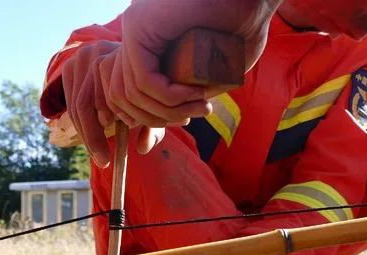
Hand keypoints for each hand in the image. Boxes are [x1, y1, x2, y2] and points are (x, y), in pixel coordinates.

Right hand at [61, 40, 180, 165]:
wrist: (121, 61)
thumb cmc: (144, 89)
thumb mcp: (153, 107)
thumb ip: (153, 127)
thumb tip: (143, 148)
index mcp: (124, 57)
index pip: (111, 96)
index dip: (113, 124)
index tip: (115, 150)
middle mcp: (99, 51)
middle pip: (87, 102)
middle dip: (93, 135)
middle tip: (103, 159)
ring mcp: (81, 57)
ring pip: (77, 105)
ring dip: (87, 131)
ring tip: (99, 151)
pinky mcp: (68, 67)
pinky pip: (70, 102)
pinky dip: (79, 123)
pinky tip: (91, 137)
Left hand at [116, 0, 280, 136]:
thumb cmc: (242, 23)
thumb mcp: (213, 69)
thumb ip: (191, 90)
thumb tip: (172, 117)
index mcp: (145, 42)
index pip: (127, 94)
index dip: (153, 116)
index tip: (188, 117)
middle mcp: (134, 34)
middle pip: (123, 96)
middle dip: (159, 118)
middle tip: (194, 115)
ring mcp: (133, 28)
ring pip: (132, 93)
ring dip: (168, 112)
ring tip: (200, 107)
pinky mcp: (138, 27)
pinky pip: (143, 80)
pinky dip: (169, 97)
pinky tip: (194, 93)